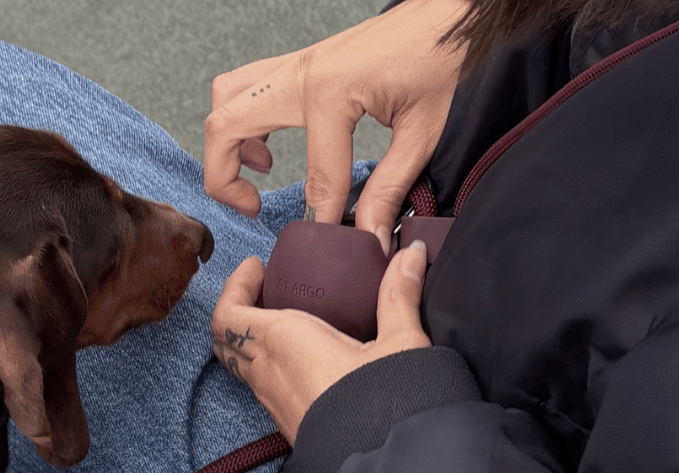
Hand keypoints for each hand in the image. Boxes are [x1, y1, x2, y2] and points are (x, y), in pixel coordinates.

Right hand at [205, 0, 468, 252]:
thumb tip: (369, 236)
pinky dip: (244, 122)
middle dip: (224, 178)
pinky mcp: (304, 64)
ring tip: (259, 178)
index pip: (313, 176)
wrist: (454, 11)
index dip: (320, 218)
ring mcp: (298, 65)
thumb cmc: (444, 54)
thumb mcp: (423, 133)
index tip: (330, 243)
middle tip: (251, 208)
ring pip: (227, 100)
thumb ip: (389, 189)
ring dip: (228, 144)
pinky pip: (248, 89)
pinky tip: (272, 150)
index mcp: (330, 91)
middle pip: (225, 126)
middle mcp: (302, 74)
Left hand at [211, 242, 430, 444]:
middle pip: (226, 338)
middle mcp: (267, 373)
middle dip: (239, 308)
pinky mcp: (286, 422)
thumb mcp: (399, 343)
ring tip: (285, 319)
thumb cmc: (383, 404)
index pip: (228, 313)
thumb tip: (412, 255)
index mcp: (282, 342)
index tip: (256, 268)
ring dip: (252, 338)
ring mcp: (273, 402)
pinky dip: (268, 363)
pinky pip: (261, 385)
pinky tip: (303, 357)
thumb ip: (399, 296)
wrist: (382, 467)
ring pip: (241, 363)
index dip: (234, 286)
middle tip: (267, 289)